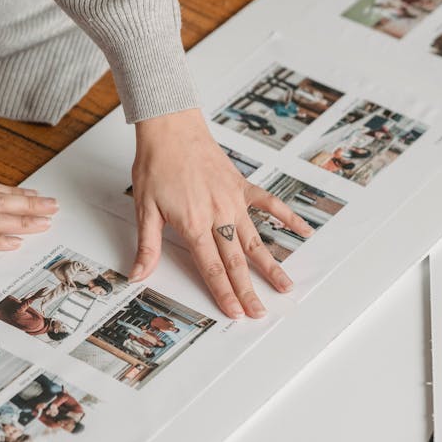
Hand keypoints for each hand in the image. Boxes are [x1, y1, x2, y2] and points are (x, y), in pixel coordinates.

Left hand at [130, 108, 312, 318]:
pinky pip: (270, 203)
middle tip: (260, 313)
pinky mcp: (241, 186)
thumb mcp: (145, 208)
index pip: (211, 268)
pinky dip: (288, 217)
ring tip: (286, 285)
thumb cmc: (157, 164)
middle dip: (248, 291)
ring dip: (271, 265)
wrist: (171, 128)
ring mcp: (233, 201)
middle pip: (236, 262)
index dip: (223, 293)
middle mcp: (218, 215)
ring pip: (255, 240)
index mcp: (194, 224)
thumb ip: (148, 246)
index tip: (235, 313)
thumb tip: (138, 274)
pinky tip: (303, 230)